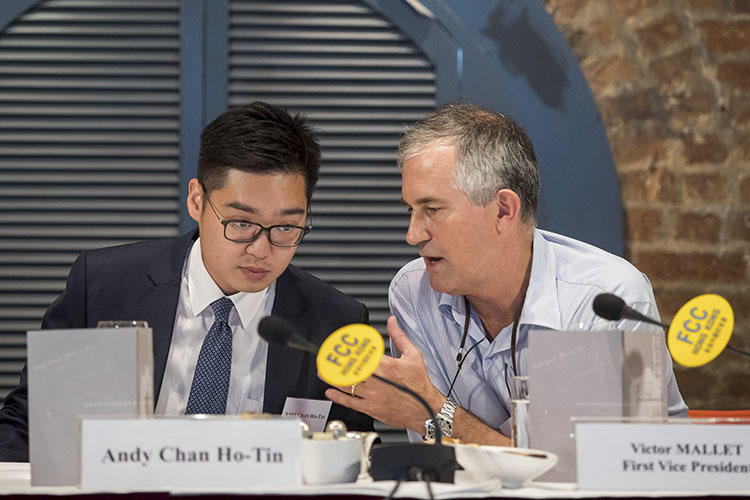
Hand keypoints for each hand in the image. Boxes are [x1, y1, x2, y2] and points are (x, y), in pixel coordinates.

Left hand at [324, 316, 443, 432]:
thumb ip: (399, 337)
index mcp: (387, 366)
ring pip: (347, 385)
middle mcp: (378, 381)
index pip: (362, 354)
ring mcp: (373, 396)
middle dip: (335, 363)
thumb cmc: (420, 384)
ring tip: (322, 372)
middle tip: (324, 358)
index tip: (338, 344)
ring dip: (332, 378)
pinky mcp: (371, 408)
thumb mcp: (413, 355)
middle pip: (350, 370)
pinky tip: (330, 391)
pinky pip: (351, 402)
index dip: (348, 349)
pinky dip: (338, 397)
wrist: (426, 409)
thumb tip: (392, 321)